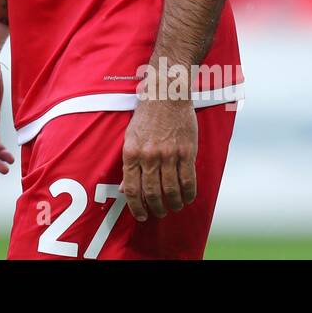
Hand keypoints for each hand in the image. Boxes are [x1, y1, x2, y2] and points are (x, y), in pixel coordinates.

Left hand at [120, 98, 197, 219]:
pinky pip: (188, 180)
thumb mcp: (130, 138)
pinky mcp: (186, 152)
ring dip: (173, 204)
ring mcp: (168, 155)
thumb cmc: (146, 117)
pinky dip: (188, 194)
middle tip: (159, 213)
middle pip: (151, 193)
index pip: (131, 189)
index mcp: (131, 153)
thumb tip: (124, 189)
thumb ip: (129, 164)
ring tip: (174, 207)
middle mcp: (149, 156)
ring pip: (171, 190)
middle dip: (155, 209)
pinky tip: (187, 198)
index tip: (141, 215)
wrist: (166, 96)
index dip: (136, 207)